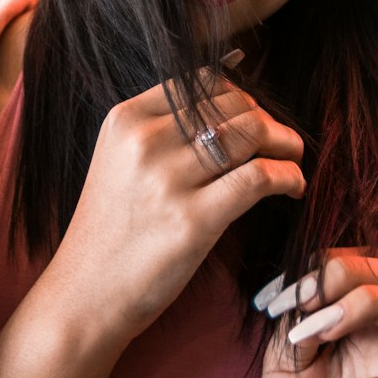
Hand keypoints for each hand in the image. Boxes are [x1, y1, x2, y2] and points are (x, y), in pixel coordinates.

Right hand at [49, 71, 306, 349]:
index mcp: (126, 119)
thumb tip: (232, 109)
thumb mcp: (120, 162)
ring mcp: (167, 180)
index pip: (202, 82)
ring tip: (292, 158)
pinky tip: (292, 187)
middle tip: (281, 141)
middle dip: (267, 120)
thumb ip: (161, 132)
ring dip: (285, 142)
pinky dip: (287, 175)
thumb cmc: (112, 232)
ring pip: (251, 134)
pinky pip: (259, 177)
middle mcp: (145, 142)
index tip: (253, 118)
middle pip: (233, 104)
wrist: (84, 295)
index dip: (240, 96)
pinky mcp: (192, 221)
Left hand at [256, 250, 377, 377]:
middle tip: (303, 308)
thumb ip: (295, 323)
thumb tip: (299, 289)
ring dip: (361, 308)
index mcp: (372, 328)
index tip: (277, 297)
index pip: (371, 265)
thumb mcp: (286, 367)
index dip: (323, 265)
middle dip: (350, 275)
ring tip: (311, 336)